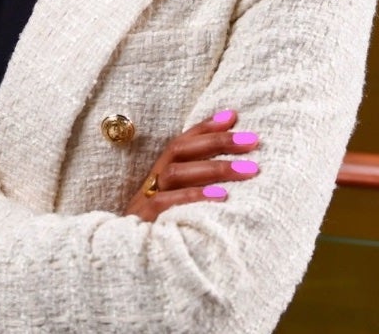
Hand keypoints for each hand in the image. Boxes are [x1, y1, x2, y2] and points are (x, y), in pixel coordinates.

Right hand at [124, 109, 259, 220]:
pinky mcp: (145, 221)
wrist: (125, 263)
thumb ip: (196, 184)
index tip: (233, 116)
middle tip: (253, 140)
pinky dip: (193, 197)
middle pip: (180, 150)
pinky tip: (221, 198)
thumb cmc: (160, 232)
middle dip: (218, 142)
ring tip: (248, 170)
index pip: (182, 142)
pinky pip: (167, 203)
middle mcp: (152, 181)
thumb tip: (233, 168)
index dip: (205, 127)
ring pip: (177, 173)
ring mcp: (146, 200)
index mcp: (159, 174)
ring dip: (214, 168)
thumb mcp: (176, 205)